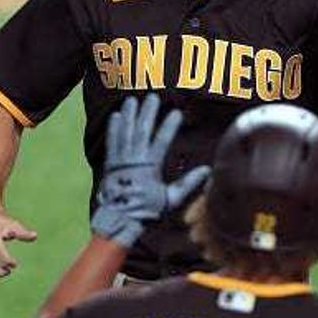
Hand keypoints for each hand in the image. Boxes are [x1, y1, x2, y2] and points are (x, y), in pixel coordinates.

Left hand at [92, 94, 209, 247]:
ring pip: (126, 132)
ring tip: (132, 99)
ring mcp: (121, 160)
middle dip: (147, 112)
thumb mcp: (171, 199)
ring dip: (129, 115)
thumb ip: (188, 183)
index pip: (162, 140)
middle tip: (153, 96)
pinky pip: (112, 141)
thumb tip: (207, 170)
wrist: (120, 220)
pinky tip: (116, 116)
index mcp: (151, 167)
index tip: (177, 113)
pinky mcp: (110, 164)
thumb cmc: (147, 211)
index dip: (169, 125)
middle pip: (142, 130)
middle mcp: (135, 160)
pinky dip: (113, 128)